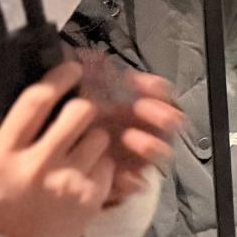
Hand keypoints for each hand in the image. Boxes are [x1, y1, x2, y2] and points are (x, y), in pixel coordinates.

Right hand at [0, 62, 114, 236]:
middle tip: (82, 109)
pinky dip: (100, 165)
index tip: (71, 68)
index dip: (59, 77)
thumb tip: (13, 95)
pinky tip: (84, 174)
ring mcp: (68, 182)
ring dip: (93, 137)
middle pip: (79, 112)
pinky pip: (108, 164)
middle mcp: (37, 165)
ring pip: (99, 136)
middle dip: (84, 105)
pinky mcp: (91, 198)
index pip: (36, 101)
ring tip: (80, 150)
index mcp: (3, 154)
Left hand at [75, 54, 179, 204]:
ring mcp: (140, 157)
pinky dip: (133, 178)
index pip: (160, 93)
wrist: (65, 163)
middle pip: (172, 121)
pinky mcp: (130, 181)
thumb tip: (88, 54)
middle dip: (161, 113)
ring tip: (130, 138)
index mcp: (138, 109)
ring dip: (150, 143)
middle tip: (142, 108)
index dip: (154, 86)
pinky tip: (121, 173)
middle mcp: (145, 131)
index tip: (136, 80)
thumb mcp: (84, 98)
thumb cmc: (80, 127)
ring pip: (162, 151)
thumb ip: (90, 79)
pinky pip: (140, 182)